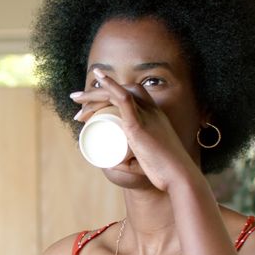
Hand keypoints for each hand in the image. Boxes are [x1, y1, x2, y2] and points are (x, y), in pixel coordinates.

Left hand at [70, 69, 200, 192]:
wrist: (178, 176)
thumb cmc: (165, 173)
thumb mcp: (144, 163)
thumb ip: (128, 164)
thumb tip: (112, 164)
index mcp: (155, 117)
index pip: (131, 95)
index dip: (110, 94)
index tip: (89, 107)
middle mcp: (152, 112)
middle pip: (121, 91)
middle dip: (96, 93)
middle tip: (76, 101)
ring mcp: (146, 116)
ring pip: (117, 95)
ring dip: (94, 93)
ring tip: (75, 99)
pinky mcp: (139, 126)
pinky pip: (124, 99)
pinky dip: (111, 86)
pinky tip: (98, 77)